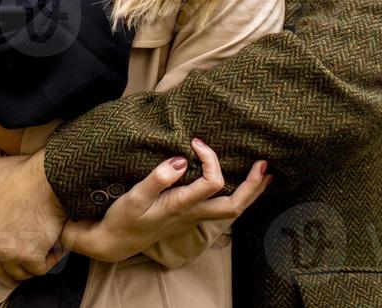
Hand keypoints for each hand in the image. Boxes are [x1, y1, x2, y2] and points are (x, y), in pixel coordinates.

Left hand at [0, 151, 65, 283]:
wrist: (48, 177)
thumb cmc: (18, 174)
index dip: (1, 239)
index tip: (14, 229)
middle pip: (0, 264)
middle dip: (13, 255)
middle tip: (27, 238)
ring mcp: (9, 253)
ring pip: (18, 272)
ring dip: (28, 263)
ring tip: (38, 245)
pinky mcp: (30, 257)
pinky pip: (38, 269)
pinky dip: (46, 260)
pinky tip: (50, 245)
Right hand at [60, 139, 271, 262]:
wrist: (117, 240)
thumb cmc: (124, 217)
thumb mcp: (135, 197)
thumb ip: (158, 178)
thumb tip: (182, 160)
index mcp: (181, 205)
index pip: (212, 182)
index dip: (211, 158)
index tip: (196, 142)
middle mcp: (193, 213)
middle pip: (234, 205)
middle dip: (253, 186)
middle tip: (264, 164)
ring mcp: (194, 217)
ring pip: (232, 209)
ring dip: (251, 192)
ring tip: (265, 174)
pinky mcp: (191, 216)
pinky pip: (223, 208)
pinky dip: (238, 195)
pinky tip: (240, 184)